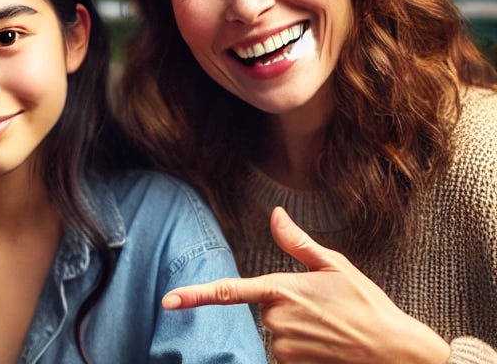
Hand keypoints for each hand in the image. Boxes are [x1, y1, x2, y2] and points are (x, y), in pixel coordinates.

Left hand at [162, 207, 449, 363]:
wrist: (395, 352)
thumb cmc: (367, 305)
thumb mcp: (336, 266)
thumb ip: (298, 243)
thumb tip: (274, 214)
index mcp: (283, 289)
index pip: (229, 291)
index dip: (195, 296)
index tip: (168, 301)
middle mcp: (278, 319)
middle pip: (265, 310)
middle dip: (287, 307)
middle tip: (324, 311)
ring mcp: (284, 346)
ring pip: (276, 332)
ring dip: (297, 330)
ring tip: (330, 329)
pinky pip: (285, 353)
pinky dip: (302, 349)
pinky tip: (327, 346)